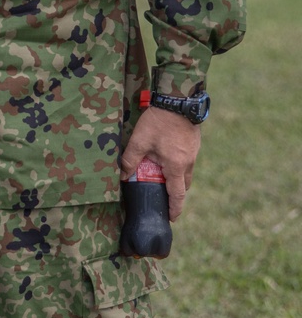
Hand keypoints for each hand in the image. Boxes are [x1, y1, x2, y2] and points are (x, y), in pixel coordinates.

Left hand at [120, 107, 200, 221]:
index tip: (171, 218)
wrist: (179, 98)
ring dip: (176, 178)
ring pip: (186, 172)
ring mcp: (193, 152)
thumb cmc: (159, 121)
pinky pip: (187, 160)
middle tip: (162, 196)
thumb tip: (123, 177)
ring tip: (161, 176)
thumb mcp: (139, 141)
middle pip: (183, 185)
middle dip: (174, 194)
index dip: (175, 209)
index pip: (177, 195)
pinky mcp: (194, 143)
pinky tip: (166, 156)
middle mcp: (188, 162)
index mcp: (176, 167)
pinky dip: (178, 165)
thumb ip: (130, 160)